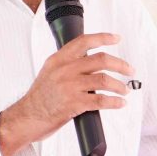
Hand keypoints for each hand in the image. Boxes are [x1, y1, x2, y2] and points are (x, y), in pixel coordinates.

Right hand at [0, 32, 134, 155]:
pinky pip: (101, 101)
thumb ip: (68, 65)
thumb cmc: (39, 97)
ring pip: (104, 80)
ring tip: (124, 90)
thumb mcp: (50, 72)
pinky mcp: (73, 104)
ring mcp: (69, 87)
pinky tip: (120, 103)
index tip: (116, 38)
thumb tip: (91, 62)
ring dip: (119, 85)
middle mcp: (64, 70)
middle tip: (129, 70)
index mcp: (58, 59)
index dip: (103, 37)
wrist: (27, 117)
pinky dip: (114, 102)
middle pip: (100, 60)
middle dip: (120, 65)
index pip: (84, 41)